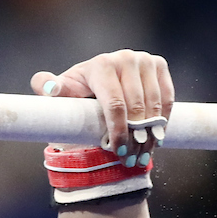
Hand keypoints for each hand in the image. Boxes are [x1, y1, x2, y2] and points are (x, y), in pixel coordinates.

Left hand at [31, 51, 173, 161]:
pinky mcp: (159, 65)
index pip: (115, 104)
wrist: (97, 81)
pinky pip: (168, 98)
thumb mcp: (62, 94)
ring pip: (154, 104)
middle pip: (137, 107)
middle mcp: (125, 58)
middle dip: (135, 137)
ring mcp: (145, 59)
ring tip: (143, 155)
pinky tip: (156, 139)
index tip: (118, 152)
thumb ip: (49, 89)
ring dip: (151, 134)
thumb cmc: (77, 93)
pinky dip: (163, 121)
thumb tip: (49, 87)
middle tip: (131, 159)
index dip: (118, 131)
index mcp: (101, 65)